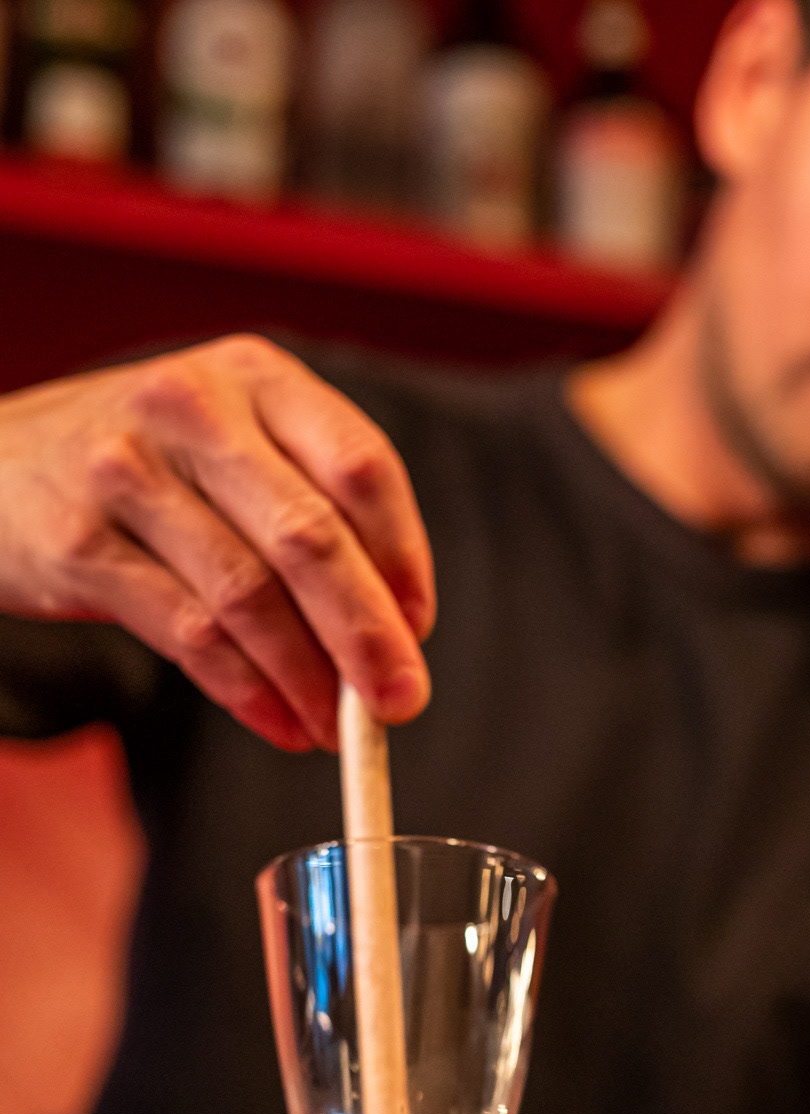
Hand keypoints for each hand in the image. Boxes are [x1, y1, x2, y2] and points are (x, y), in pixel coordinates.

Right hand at [0, 334, 434, 750]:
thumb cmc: (146, 466)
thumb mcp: (230, 444)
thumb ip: (310, 508)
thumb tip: (396, 627)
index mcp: (256, 375)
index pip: (362, 464)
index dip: (403, 557)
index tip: (418, 627)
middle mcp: (193, 407)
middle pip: (310, 536)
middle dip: (367, 635)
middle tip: (399, 703)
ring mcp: (128, 471)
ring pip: (250, 594)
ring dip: (306, 680)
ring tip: (334, 731)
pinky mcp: (80, 543)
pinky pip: (189, 634)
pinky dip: (247, 692)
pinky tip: (278, 722)